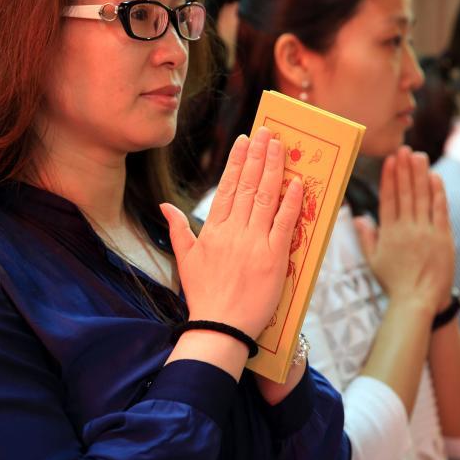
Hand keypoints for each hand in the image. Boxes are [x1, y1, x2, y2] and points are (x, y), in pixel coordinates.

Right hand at [161, 127, 302, 338]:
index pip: (226, 187)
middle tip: (266, 132)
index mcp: (213, 230)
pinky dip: (290, 202)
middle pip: (247, 186)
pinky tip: (295, 182)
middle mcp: (234, 231)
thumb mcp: (185, 260)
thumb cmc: (203, 296)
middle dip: (257, 155)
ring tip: (279, 146)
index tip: (244, 140)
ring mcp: (255, 243)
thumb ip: (178, 229)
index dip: (236, 161)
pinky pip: (284, 224)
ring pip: (265, 198)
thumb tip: (164, 205)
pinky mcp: (274, 258)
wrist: (220, 327)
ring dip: (273, 168)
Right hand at [355, 146, 453, 313]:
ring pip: (422, 197)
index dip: (389, 178)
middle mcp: (406, 229)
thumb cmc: (394, 282)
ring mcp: (426, 232)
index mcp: (388, 233)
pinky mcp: (443, 237)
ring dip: (420, 174)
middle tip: (403, 149)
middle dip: (404, 169)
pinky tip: (435, 177)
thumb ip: (366, 237)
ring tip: (418, 156)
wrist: (417, 300)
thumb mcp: (373, 260)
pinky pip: (440, 210)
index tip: (390, 161)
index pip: (388, 199)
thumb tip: (358, 217)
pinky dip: (438, 193)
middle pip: (405, 193)